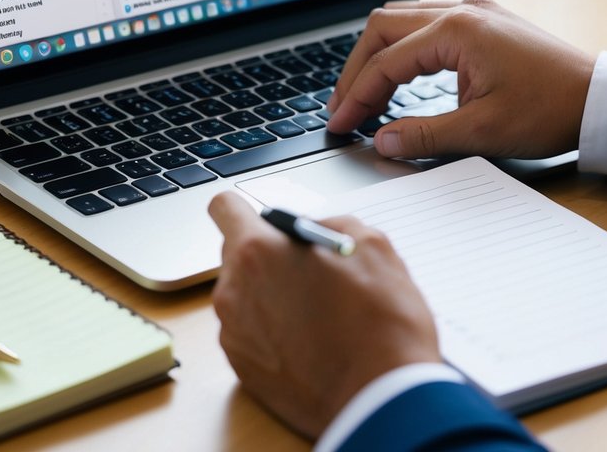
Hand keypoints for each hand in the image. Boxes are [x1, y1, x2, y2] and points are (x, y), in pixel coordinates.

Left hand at [208, 192, 440, 437]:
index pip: (224, 207)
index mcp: (259, 252)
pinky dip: (272, 333)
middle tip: (309, 273)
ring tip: (317, 313)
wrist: (383, 399)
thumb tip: (313, 230)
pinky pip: (249, 334)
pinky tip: (309, 342)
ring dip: (271, 296)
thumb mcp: (371, 245)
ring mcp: (234, 334)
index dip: (245, 210)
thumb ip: (329, 224)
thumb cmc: (380, 324)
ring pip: (244, 297)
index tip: (262, 221)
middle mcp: (234, 291)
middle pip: (237, 256)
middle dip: (268, 258)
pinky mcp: (241, 369)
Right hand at [327, 0, 595, 159]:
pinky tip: (399, 76)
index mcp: (458, 30)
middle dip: (357, 69)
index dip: (357, 95)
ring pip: (402, 20)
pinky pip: (426, 23)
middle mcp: (462, 10)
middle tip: (343, 106)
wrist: (601, 98)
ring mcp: (474, 10)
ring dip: (378, 55)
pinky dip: (403, 49)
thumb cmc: (550, 110)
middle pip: (384, 27)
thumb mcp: (482, 131)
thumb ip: (424, 135)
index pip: (387, 61)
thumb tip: (381, 140)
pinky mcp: (484, 19)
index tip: (340, 123)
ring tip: (363, 93)